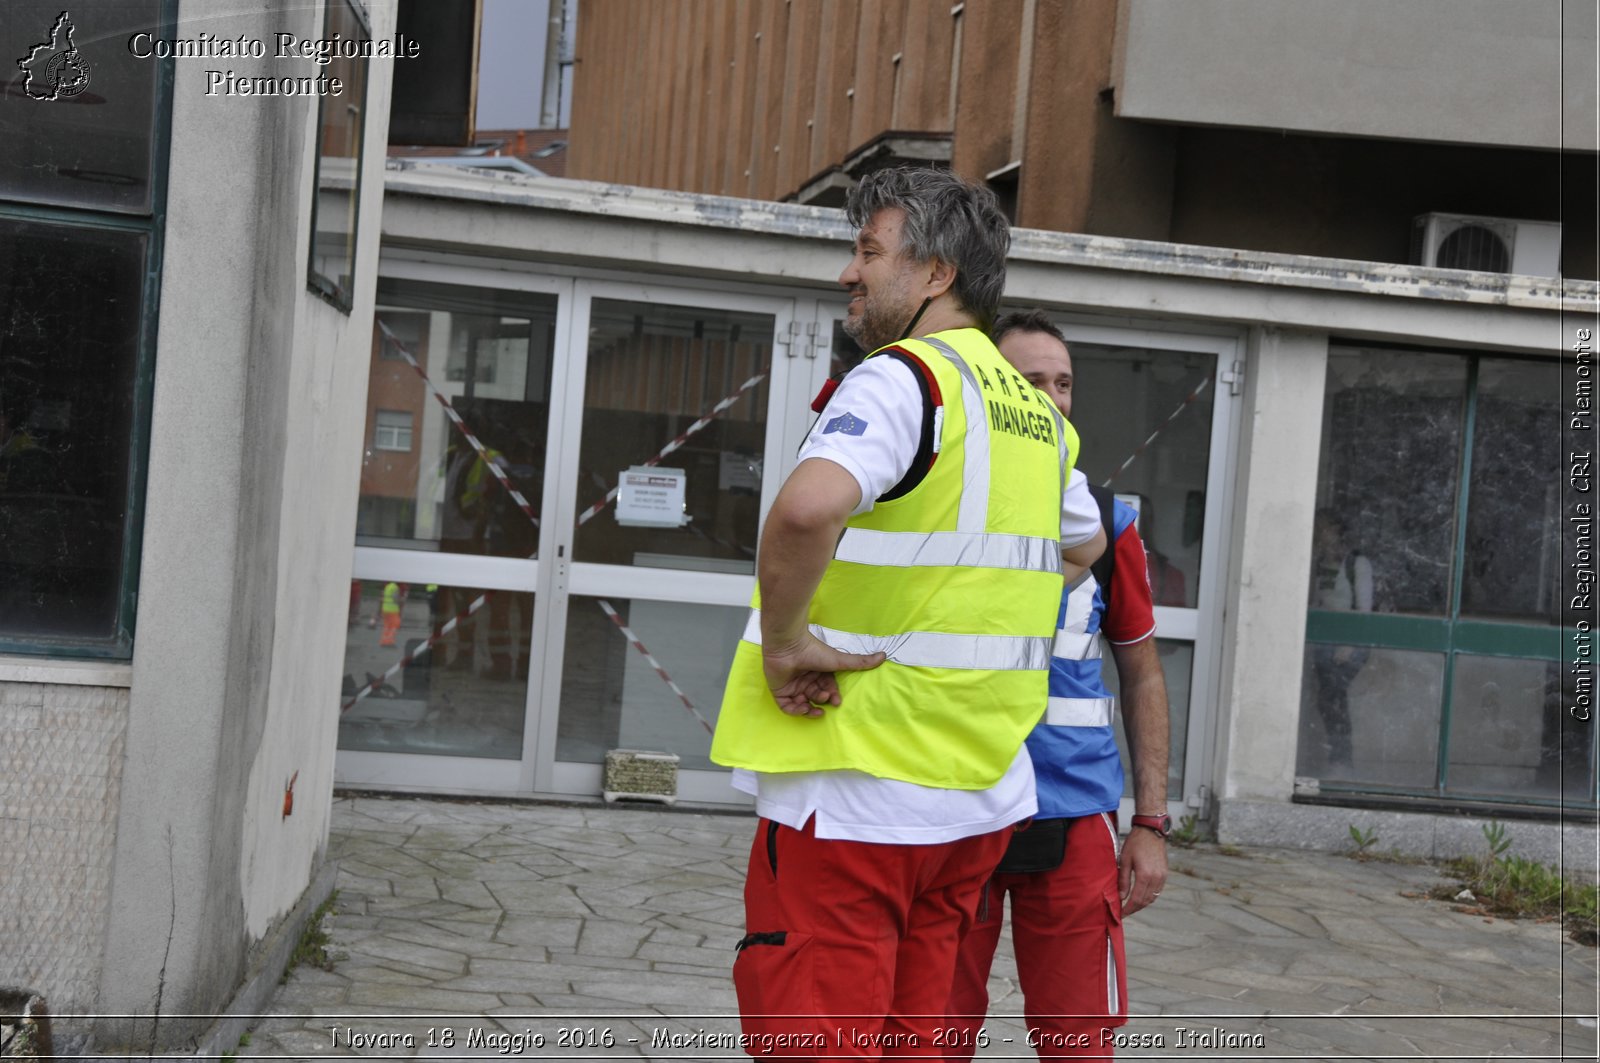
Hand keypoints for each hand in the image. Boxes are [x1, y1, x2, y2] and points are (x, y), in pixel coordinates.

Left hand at [762, 631, 885, 717]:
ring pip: (802, 704)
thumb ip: (860, 662)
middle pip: (816, 697)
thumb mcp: (839, 660)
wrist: (789, 646)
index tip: (837, 700)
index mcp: (819, 672)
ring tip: (812, 707)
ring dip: (809, 709)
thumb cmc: (814, 651)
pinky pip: (787, 707)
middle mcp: (806, 679)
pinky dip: (795, 710)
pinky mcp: (779, 691)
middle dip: (822, 700)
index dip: (832, 696)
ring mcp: (792, 685)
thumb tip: (884, 656)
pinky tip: (803, 707)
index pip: (828, 689)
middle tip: (825, 698)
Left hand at [1118, 824, 1167, 915]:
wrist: (1151, 831)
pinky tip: (1140, 896)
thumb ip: (1123, 880)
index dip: (1128, 909)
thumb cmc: (1135, 843)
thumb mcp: (1124, 860)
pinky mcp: (1165, 874)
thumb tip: (1121, 897)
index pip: (1136, 900)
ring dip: (1141, 904)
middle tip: (1124, 912)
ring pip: (1152, 898)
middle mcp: (1156, 878)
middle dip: (1134, 909)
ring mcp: (1162, 877)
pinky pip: (1157, 891)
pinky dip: (1149, 897)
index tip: (1121, 914)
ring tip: (1130, 905)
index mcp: (1145, 875)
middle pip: (1145, 901)